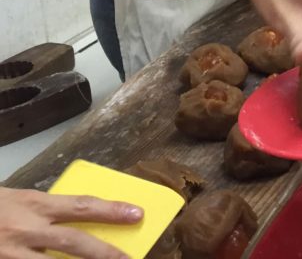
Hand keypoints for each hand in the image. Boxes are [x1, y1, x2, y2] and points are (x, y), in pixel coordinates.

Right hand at [0, 188, 141, 258]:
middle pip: (73, 242)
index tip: (138, 214)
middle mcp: (25, 229)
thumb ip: (42, 211)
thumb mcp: (16, 199)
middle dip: (103, 253)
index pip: (81, 205)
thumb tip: (77, 218)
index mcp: (33, 204)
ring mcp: (10, 253)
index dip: (111, 211)